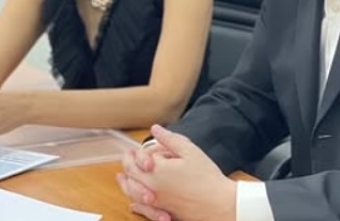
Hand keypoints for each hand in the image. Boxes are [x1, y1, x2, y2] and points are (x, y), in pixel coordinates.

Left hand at [118, 124, 236, 220]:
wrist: (218, 204)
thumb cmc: (206, 177)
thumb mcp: (190, 151)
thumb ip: (170, 139)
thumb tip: (155, 129)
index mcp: (157, 171)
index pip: (136, 160)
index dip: (134, 153)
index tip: (133, 148)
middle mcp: (152, 188)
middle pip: (131, 176)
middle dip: (126, 164)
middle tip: (127, 157)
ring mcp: (156, 202)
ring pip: (132, 193)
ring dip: (125, 185)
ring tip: (121, 179)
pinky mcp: (163, 211)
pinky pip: (141, 209)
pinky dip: (134, 204)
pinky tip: (133, 203)